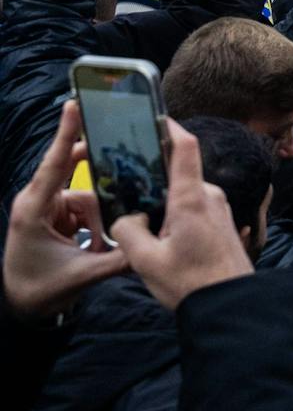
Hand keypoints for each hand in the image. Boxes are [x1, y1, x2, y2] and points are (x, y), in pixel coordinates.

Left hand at [3, 101, 128, 319]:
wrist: (21, 306)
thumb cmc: (39, 289)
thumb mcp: (82, 276)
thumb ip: (119, 259)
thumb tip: (153, 245)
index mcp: (34, 209)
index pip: (54, 163)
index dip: (66, 133)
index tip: (74, 104)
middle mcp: (39, 201)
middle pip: (75, 170)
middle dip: (100, 174)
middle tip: (127, 162)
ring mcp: (48, 207)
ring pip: (88, 195)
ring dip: (99, 220)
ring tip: (98, 249)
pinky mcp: (56, 215)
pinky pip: (87, 207)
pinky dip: (96, 225)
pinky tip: (96, 248)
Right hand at [110, 120, 253, 311]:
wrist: (231, 305)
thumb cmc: (191, 284)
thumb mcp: (145, 261)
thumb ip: (127, 232)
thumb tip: (126, 217)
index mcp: (192, 198)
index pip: (185, 148)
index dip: (170, 126)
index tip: (154, 114)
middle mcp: (210, 196)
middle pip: (178, 173)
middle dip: (154, 176)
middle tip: (127, 182)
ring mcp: (219, 209)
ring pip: (184, 193)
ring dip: (164, 201)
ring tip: (141, 219)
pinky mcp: (222, 222)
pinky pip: (194, 207)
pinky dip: (176, 213)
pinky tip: (162, 234)